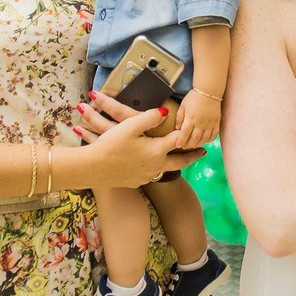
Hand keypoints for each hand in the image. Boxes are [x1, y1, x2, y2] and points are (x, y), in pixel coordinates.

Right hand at [76, 92, 205, 185]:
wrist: (92, 168)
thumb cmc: (111, 145)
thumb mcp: (130, 126)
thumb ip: (150, 117)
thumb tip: (166, 113)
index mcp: (157, 151)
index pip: (179, 142)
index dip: (189, 136)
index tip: (202, 138)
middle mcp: (155, 166)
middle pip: (180, 162)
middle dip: (191, 157)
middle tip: (201, 154)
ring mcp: (145, 176)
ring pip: (165, 169)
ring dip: (173, 163)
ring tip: (178, 158)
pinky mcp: (135, 182)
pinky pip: (151, 174)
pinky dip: (157, 168)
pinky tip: (152, 165)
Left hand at [175, 90, 220, 148]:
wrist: (209, 91)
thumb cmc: (194, 97)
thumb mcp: (183, 106)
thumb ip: (179, 118)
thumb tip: (177, 129)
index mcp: (190, 118)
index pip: (184, 134)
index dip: (181, 141)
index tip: (178, 145)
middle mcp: (200, 123)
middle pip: (194, 139)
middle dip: (188, 145)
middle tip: (185, 146)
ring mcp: (209, 123)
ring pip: (204, 139)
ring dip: (198, 144)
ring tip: (193, 145)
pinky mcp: (216, 123)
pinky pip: (213, 135)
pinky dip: (209, 140)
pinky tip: (204, 140)